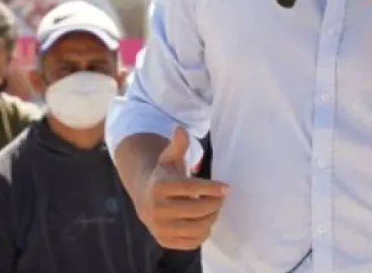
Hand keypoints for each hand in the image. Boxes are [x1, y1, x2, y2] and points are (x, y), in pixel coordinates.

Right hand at [135, 127, 228, 249]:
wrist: (144, 198)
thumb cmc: (163, 176)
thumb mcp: (169, 158)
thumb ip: (178, 145)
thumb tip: (181, 129)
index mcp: (159, 186)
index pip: (191, 188)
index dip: (211, 188)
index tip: (227, 187)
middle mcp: (156, 209)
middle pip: (196, 210)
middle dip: (214, 204)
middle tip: (221, 199)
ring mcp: (160, 227)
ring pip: (197, 228)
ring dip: (211, 218)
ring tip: (214, 209)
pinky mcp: (165, 241)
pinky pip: (192, 241)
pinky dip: (203, 232)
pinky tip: (204, 221)